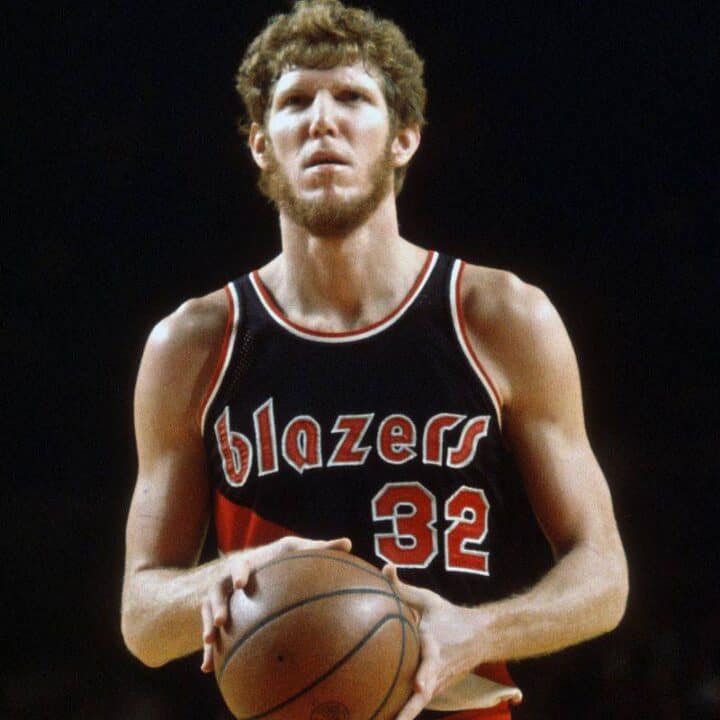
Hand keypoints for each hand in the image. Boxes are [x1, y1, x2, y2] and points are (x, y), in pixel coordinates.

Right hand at [200, 535, 351, 672]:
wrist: (241, 572)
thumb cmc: (275, 562)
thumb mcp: (292, 552)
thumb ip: (318, 549)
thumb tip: (348, 543)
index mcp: (250, 563)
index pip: (245, 564)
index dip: (242, 573)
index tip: (242, 584)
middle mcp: (230, 577)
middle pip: (220, 588)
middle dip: (220, 602)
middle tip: (223, 618)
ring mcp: (219, 594)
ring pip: (210, 609)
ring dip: (210, 624)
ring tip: (212, 640)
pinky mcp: (211, 611)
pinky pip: (208, 631)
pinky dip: (209, 650)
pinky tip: (209, 668)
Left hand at [382, 564, 482, 719]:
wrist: (480, 637)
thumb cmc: (448, 616)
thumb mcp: (428, 600)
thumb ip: (403, 588)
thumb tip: (385, 567)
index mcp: (436, 647)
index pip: (433, 663)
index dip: (426, 674)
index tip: (419, 684)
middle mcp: (439, 670)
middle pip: (425, 696)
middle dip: (410, 711)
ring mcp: (438, 684)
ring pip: (420, 705)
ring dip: (404, 717)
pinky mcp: (435, 690)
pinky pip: (417, 704)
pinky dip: (404, 714)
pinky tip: (382, 718)